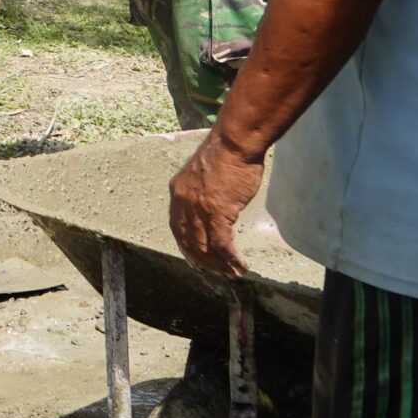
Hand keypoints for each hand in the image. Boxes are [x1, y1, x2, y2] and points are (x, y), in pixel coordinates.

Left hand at [169, 128, 263, 278]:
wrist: (234, 143)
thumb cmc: (225, 153)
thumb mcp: (202, 173)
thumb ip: (200, 190)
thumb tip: (210, 204)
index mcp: (177, 191)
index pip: (176, 226)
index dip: (185, 245)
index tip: (194, 260)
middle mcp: (183, 202)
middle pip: (189, 240)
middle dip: (203, 260)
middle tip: (217, 272)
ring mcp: (198, 209)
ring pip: (205, 246)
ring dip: (219, 264)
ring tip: (231, 274)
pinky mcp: (217, 213)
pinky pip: (222, 244)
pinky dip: (231, 258)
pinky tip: (241, 266)